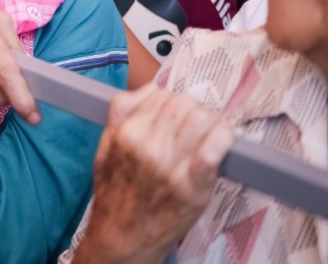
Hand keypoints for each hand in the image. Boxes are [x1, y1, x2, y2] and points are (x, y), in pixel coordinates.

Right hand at [75, 83, 232, 263]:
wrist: (124, 237)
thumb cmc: (116, 195)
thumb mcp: (104, 148)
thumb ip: (120, 113)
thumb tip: (148, 90)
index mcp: (126, 134)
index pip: (160, 95)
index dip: (173, 99)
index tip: (179, 110)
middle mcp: (148, 147)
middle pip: (183, 104)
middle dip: (193, 108)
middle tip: (196, 121)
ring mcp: (172, 167)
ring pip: (201, 119)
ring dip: (210, 120)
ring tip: (210, 129)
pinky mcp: (194, 186)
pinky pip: (214, 148)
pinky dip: (223, 137)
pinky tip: (223, 137)